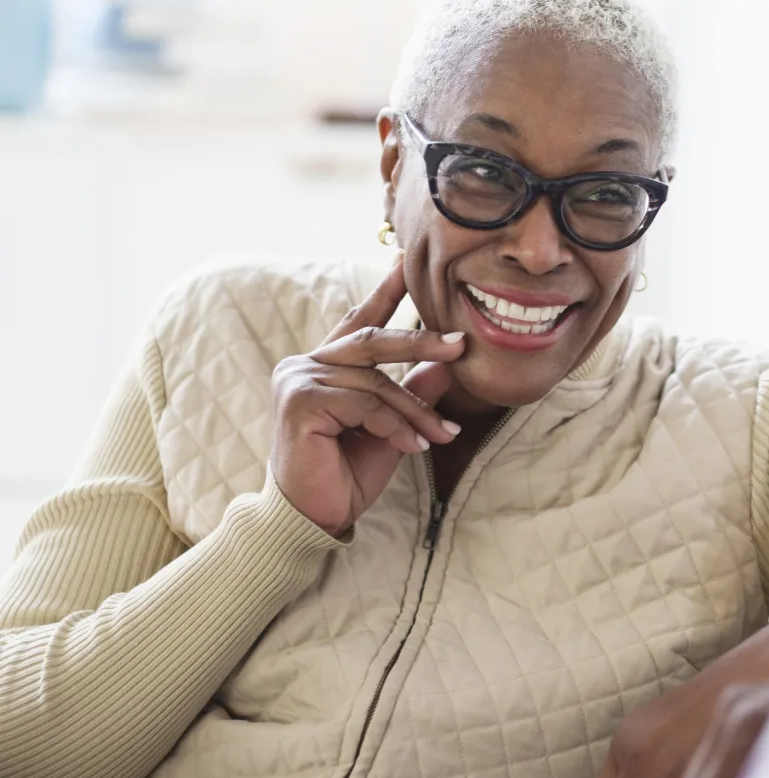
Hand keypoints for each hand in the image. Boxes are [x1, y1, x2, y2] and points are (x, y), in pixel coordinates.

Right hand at [269, 256, 465, 535]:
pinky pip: (365, 404)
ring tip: (440, 437)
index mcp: (326, 365)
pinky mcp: (300, 401)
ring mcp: (298, 379)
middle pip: (373, 340)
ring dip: (415, 412)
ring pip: (377, 382)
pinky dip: (394, 426)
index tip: (406, 260)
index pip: (359, 321)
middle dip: (422, 341)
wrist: (317, 517)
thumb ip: (414, 391)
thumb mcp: (394, 427)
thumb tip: (452, 361)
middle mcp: (306, 364)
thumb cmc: (348, 473)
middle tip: (461, 344)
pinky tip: (410, 448)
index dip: (385, 291)